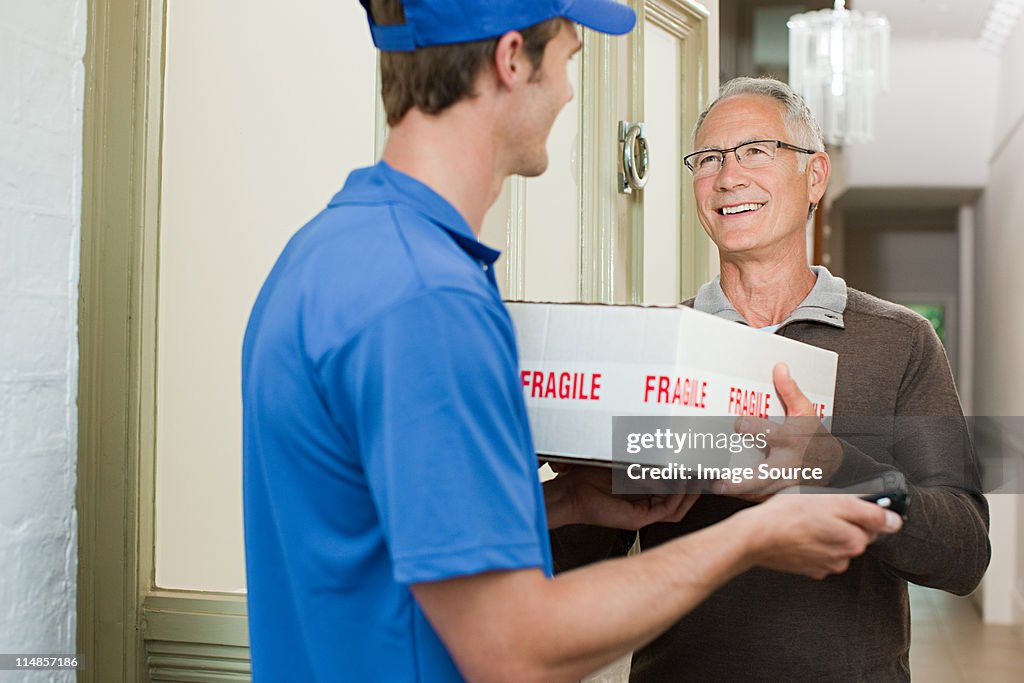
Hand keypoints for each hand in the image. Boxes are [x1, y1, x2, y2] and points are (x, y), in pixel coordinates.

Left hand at [544, 465, 697, 529]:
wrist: (570, 492)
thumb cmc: (589, 476)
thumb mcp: (623, 462)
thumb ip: (643, 460)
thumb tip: (666, 450)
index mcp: (643, 495)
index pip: (674, 491)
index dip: (689, 480)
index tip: (699, 465)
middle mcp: (646, 508)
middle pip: (681, 502)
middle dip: (697, 487)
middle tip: (707, 471)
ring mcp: (643, 515)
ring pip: (678, 508)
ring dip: (690, 491)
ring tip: (697, 474)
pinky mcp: (639, 519)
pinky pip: (666, 509)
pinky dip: (677, 494)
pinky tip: (681, 479)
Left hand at [716, 363, 842, 498]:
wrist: (831, 464)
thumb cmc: (814, 436)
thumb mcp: (806, 411)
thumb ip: (790, 390)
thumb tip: (779, 368)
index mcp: (791, 441)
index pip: (770, 434)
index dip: (751, 428)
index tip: (738, 423)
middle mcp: (786, 464)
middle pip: (761, 476)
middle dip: (740, 481)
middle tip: (719, 481)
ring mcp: (781, 483)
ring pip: (755, 493)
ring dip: (734, 491)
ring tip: (711, 485)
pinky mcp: (776, 493)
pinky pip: (755, 498)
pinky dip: (739, 495)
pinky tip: (721, 489)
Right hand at [736, 492, 902, 579]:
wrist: (755, 537)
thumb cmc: (788, 515)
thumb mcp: (831, 501)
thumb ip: (867, 512)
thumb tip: (894, 521)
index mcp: (854, 539)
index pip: (874, 522)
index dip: (860, 509)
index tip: (844, 505)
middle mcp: (844, 557)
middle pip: (855, 534)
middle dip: (843, 521)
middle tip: (819, 509)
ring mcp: (827, 565)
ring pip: (837, 544)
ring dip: (828, 533)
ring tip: (806, 522)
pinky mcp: (811, 570)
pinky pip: (821, 555)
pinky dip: (814, 545)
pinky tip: (800, 536)